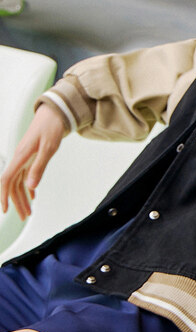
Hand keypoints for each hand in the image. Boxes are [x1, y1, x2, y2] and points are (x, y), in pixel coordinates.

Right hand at [0, 105, 65, 220]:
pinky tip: (32, 196)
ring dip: (23, 197)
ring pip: (19, 182)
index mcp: (21, 156)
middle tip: (24, 217)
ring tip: (29, 211)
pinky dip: (29, 187)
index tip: (5, 210)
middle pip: (13, 184)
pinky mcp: (30, 158)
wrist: (54, 114)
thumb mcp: (48, 149)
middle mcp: (20, 159)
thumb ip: (39, 167)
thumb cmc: (51, 129)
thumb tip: (31, 186)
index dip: (3, 195)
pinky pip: (26, 175)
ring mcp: (24, 158)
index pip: (6, 180)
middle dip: (17, 202)